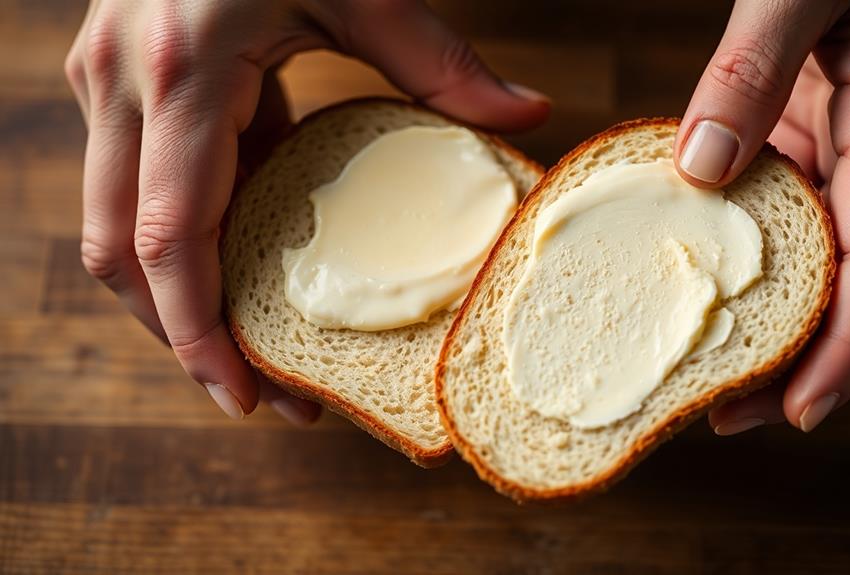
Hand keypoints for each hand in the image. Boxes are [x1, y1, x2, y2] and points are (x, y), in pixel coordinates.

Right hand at [64, 0, 549, 424]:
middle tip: (259, 391)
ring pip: (112, 229)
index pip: (169, 238)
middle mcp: (122, 88)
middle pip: (120, 255)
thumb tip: (526, 116)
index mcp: (183, 75)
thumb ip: (438, 60)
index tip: (244, 394)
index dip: (197, 332)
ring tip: (251, 345)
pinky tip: (252, 255)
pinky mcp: (118, 85)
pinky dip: (185, 237)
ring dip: (174, 297)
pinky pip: (138, 187)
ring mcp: (107, 85)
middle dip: (182, 336)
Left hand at [670, 0, 849, 434]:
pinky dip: (764, 252)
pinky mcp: (839, 124)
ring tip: (707, 360)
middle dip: (803, 361)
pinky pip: (807, 208)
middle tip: (723, 412)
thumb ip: (751, 72)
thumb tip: (700, 169)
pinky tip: (712, 266)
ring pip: (834, 256)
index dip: (844, 354)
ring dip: (780, 316)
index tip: (794, 414)